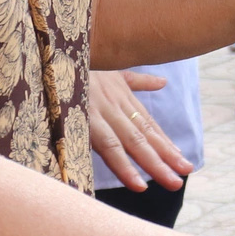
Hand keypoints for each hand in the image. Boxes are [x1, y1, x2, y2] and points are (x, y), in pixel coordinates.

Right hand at [87, 71, 191, 191]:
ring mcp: (102, 111)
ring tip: (173, 183)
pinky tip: (138, 184)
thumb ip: (135, 79)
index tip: (181, 159)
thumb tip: (163, 82)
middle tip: (185, 174)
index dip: (164, 141)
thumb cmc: (76, 61)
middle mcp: (115, 103)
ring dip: (154, 165)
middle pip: (145, 135)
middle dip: (167, 157)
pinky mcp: (86, 119)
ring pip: (134, 143)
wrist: (50, 51)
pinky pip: (109, 147)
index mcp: (120, 94)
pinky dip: (124, 167)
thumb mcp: (108, 68)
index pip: (147, 123)